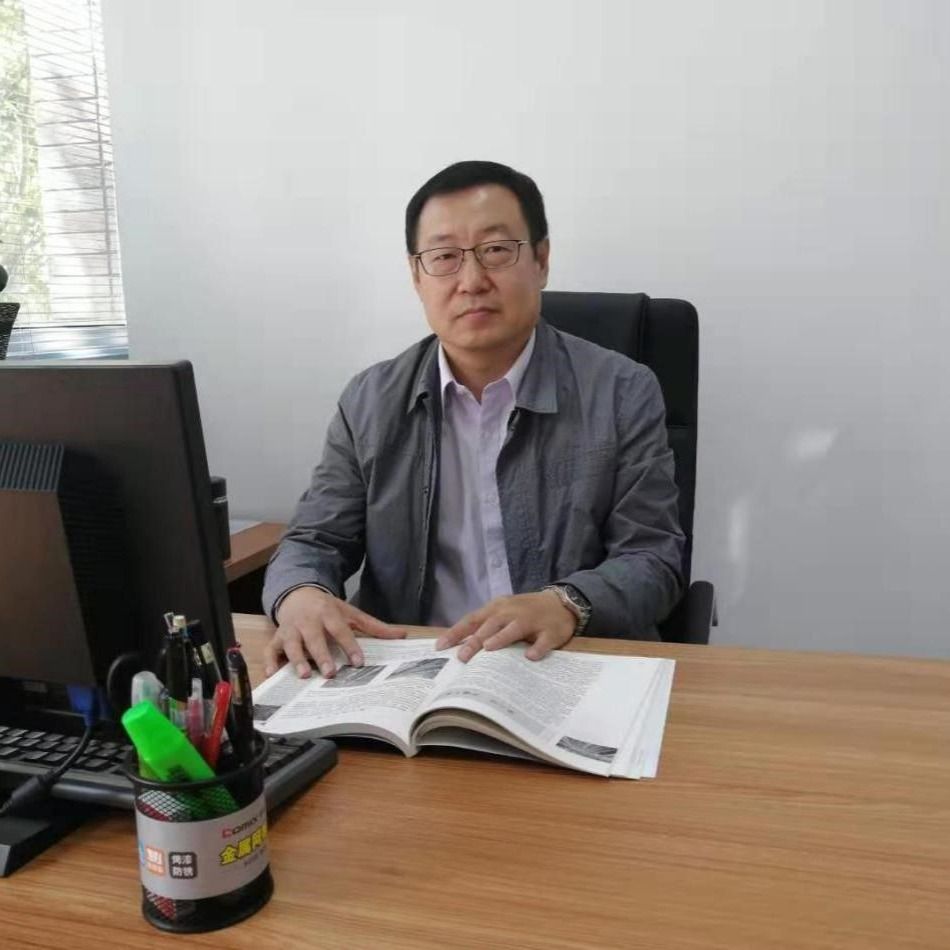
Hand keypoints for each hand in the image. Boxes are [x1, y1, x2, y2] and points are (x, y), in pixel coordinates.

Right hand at [265, 587, 405, 678]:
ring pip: (292, 645)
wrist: (298, 594)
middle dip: (322, 655)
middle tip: (330, 673)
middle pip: (315, 638)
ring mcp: (291, 629)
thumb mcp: (350, 612)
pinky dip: (270, 661)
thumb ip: (374, 626)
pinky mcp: (277, 637)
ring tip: (304, 676)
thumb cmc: (327, 608)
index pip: (340, 630)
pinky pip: (271, 650)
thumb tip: (402, 635)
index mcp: (328, 613)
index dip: (349, 646)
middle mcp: (308, 621)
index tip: (358, 662)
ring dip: (297, 660)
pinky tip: (273, 674)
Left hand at [435, 591, 575, 661]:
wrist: (560, 603)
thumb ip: (484, 627)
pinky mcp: (550, 631)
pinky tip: (530, 657)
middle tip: (462, 656)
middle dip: (475, 640)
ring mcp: (531, 621)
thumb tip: (459, 646)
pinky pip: (543, 641)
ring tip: (489, 648)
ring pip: (514, 629)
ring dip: (501, 638)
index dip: (456, 633)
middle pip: (490, 625)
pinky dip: (537, 648)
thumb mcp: (502, 613)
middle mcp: (511, 612)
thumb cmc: (524, 612)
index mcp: (496, 609)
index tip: (440, 647)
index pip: (472, 620)